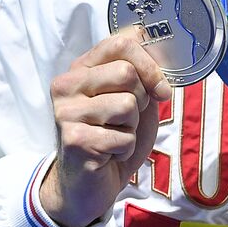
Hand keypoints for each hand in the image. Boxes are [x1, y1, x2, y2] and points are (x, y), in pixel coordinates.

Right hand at [39, 27, 172, 226]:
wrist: (89, 183)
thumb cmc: (113, 135)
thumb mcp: (133, 96)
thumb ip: (142, 72)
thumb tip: (161, 45)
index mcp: (81, 68)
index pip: (121, 43)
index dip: (150, 65)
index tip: (159, 88)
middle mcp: (66, 86)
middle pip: (127, 73)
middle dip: (141, 100)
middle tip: (126, 119)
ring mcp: (66, 113)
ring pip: (127, 104)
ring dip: (132, 126)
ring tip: (115, 135)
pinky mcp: (74, 140)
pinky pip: (124, 137)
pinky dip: (125, 149)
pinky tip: (109, 153)